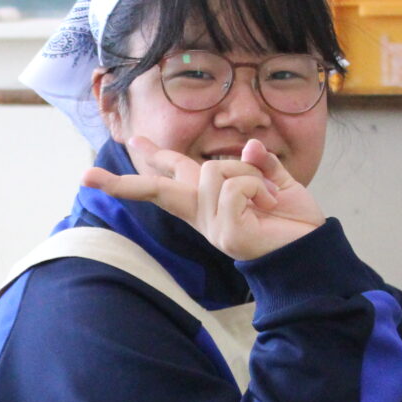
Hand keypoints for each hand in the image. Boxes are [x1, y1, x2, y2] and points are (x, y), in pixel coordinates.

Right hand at [83, 137, 325, 260]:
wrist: (315, 253)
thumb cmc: (295, 224)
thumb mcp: (277, 183)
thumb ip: (259, 163)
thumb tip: (248, 148)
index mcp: (209, 203)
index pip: (171, 178)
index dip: (149, 160)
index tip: (123, 149)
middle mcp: (202, 216)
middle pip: (156, 190)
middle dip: (121, 183)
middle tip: (86, 177)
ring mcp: (210, 227)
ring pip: (211, 170)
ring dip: (246, 174)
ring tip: (265, 195)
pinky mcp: (224, 235)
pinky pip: (234, 187)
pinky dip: (258, 187)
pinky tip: (269, 205)